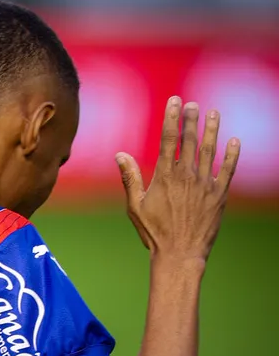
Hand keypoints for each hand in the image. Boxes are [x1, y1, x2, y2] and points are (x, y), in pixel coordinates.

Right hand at [116, 96, 239, 261]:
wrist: (180, 253)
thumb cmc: (154, 232)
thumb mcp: (135, 206)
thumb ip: (130, 178)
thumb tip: (120, 155)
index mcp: (165, 177)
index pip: (169, 140)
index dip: (172, 118)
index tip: (175, 101)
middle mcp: (187, 176)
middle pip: (190, 140)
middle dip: (191, 119)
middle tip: (193, 103)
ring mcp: (205, 184)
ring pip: (210, 150)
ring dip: (211, 130)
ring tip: (213, 114)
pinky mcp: (219, 194)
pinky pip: (228, 169)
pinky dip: (232, 154)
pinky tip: (234, 141)